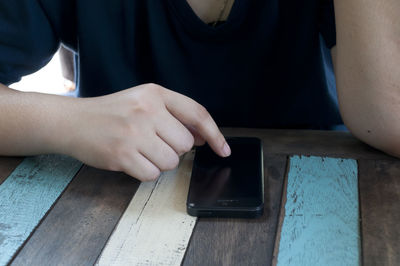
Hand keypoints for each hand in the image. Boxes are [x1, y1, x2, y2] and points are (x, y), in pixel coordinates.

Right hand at [63, 83, 230, 180]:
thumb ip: (174, 116)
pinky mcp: (122, 154)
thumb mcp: (144, 102)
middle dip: (174, 149)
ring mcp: (134, 133)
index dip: (215, 134)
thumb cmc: (112, 113)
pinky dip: (145, 172)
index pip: (197, 114)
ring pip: (171, 162)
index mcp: (155, 93)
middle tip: (153, 142)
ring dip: (159, 162)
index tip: (223, 149)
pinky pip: (152, 175)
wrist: (73, 121)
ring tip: (140, 150)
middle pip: (185, 144)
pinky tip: (131, 159)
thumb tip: (203, 138)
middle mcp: (147, 110)